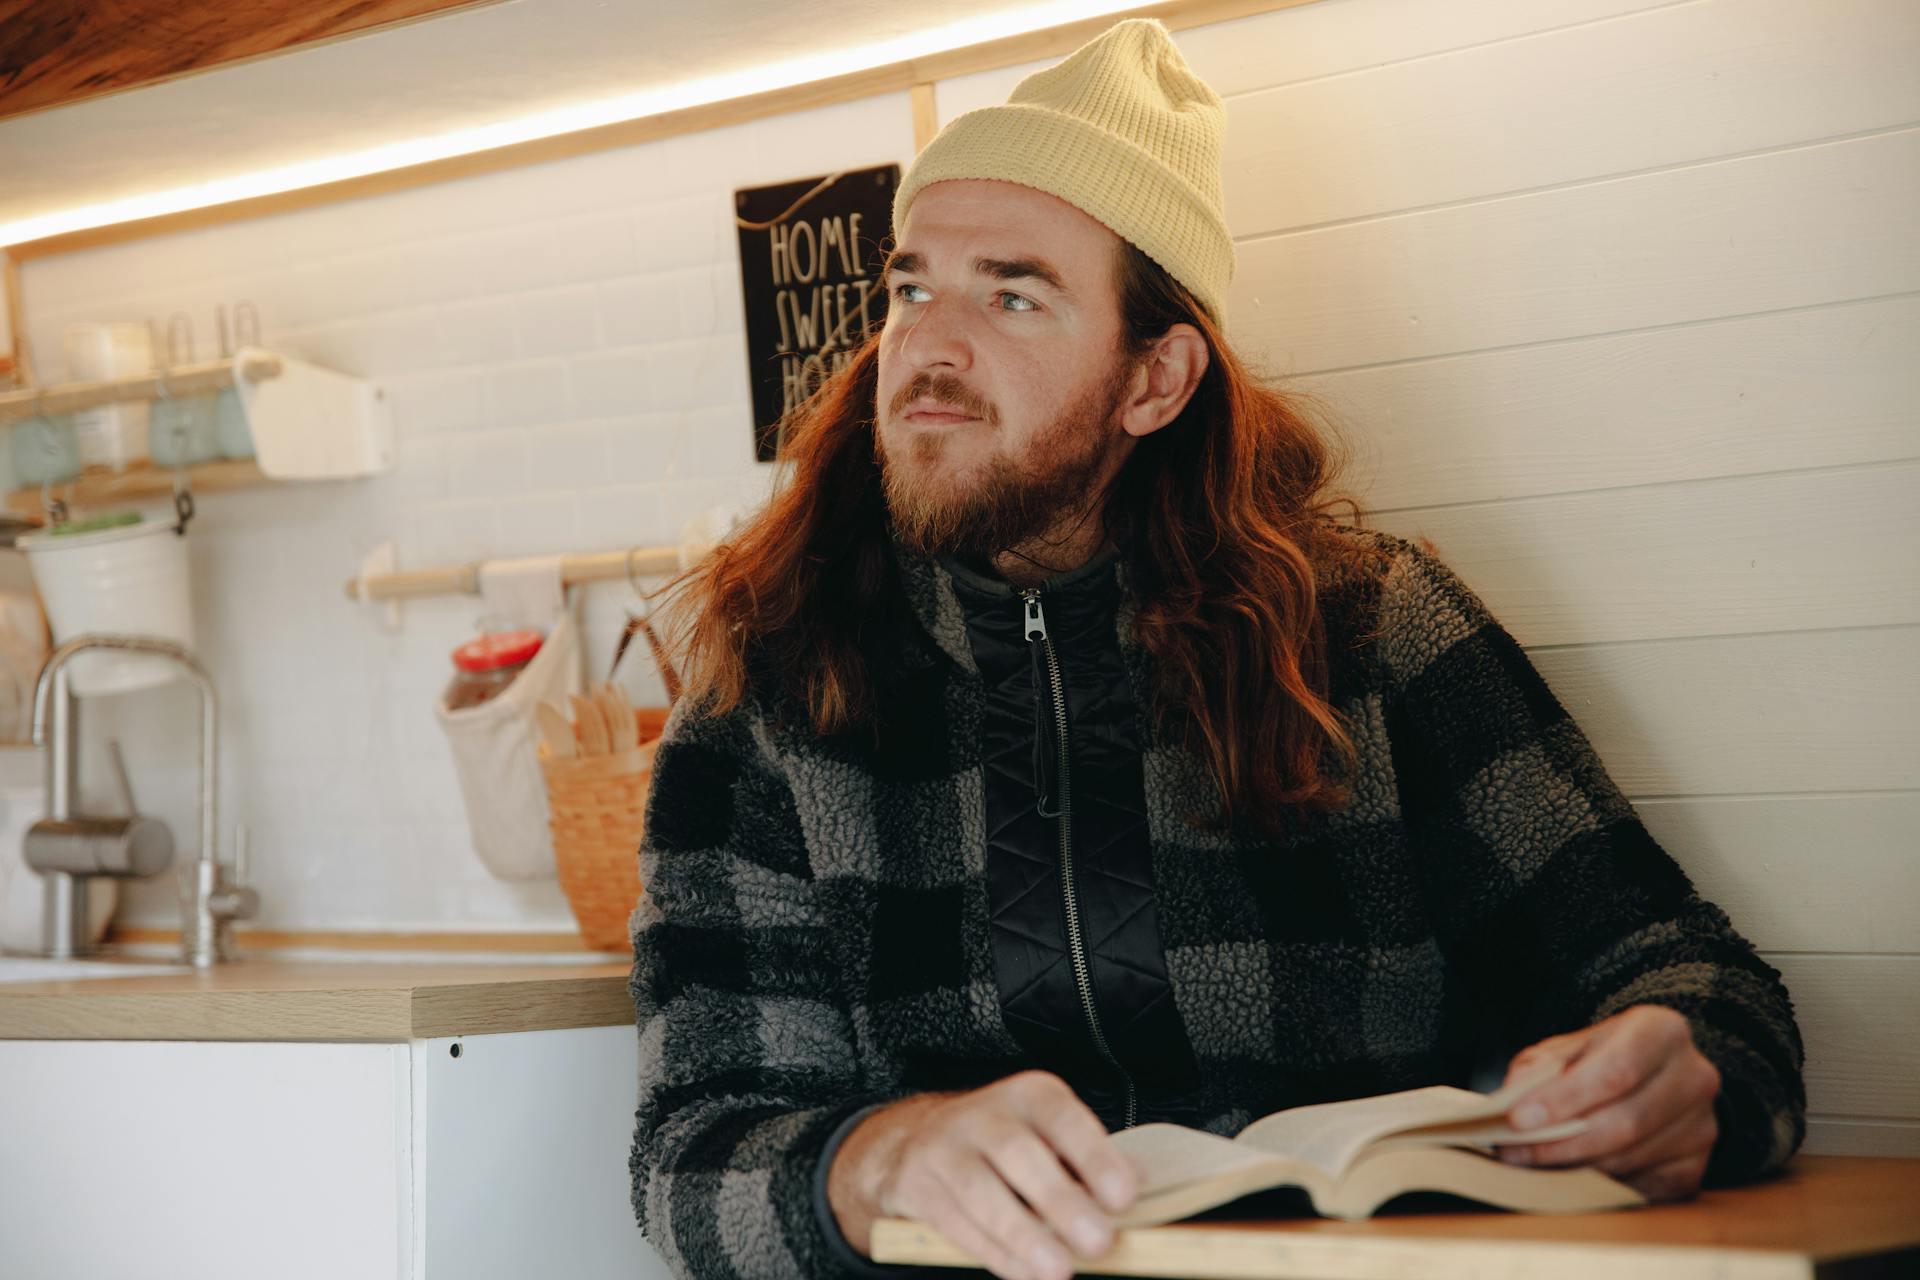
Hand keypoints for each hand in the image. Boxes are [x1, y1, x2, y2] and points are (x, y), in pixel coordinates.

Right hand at [826, 1070, 1138, 1279]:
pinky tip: (1026, 1275)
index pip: (1061, 1116)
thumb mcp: (1047, 1134)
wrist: (917, 1140)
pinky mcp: (919, 1186)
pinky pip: (959, 1223)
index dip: (1094, 1155)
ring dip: (1024, 1236)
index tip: (1125, 1197)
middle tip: (1099, 1243)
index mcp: (1027, 1095)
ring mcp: (944, 1149)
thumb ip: (1089, 1158)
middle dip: (1061, 1201)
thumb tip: (1142, 1179)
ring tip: (1060, 1271)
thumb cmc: (1004, 1143)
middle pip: (1019, 1153)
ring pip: (982, 1193)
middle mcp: (983, 1114)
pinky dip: (996, 1254)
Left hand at [1496, 1004, 1721, 1201]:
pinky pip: (1643, 1188)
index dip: (1565, 1098)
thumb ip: (1540, 1068)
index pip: (1615, 1071)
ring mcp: (1702, 1126)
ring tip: (1530, 1165)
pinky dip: (1601, 1187)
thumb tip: (1514, 1100)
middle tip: (1514, 1152)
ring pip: (1631, 1159)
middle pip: (1626, 1122)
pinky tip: (1568, 1178)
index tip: (1519, 1119)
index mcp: (1661, 1032)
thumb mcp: (1569, 1048)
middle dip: (1562, 1143)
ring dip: (1575, 1168)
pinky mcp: (1696, 1167)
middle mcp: (1694, 1077)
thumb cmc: (1600, 1059)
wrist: (1652, 1077)